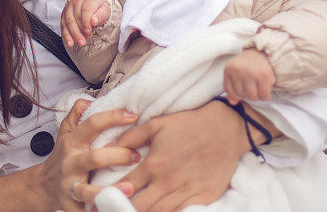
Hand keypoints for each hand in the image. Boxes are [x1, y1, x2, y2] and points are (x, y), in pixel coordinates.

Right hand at [0, 101, 138, 211]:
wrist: (43, 186)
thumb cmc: (63, 155)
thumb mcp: (66, 132)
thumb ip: (76, 114)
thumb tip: (87, 100)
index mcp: (73, 142)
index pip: (93, 124)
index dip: (113, 117)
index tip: (133, 115)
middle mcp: (71, 163)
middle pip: (94, 158)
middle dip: (118, 156)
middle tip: (137, 155)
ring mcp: (69, 186)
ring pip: (86, 191)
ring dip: (108, 191)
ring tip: (129, 188)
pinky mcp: (70, 206)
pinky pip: (85, 211)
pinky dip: (99, 211)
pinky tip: (116, 208)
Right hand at [62, 0, 110, 46]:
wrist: (94, 4)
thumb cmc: (100, 8)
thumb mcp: (105, 10)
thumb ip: (101, 15)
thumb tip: (94, 21)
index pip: (86, 10)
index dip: (86, 22)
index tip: (89, 32)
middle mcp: (77, 1)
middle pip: (75, 17)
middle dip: (79, 31)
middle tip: (84, 41)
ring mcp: (69, 7)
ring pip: (68, 21)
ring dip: (73, 34)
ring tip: (80, 43)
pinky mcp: (64, 14)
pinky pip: (63, 25)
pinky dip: (66, 35)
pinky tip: (70, 42)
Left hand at [113, 101, 250, 211]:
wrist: (227, 128)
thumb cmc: (191, 124)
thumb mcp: (158, 123)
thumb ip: (132, 136)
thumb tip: (110, 145)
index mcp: (153, 164)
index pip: (123, 188)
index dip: (108, 196)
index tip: (98, 201)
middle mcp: (167, 182)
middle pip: (137, 207)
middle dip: (121, 210)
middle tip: (111, 210)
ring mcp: (186, 193)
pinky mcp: (203, 199)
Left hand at [223, 49, 275, 103]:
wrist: (263, 51)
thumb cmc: (248, 65)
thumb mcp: (235, 72)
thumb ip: (232, 87)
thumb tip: (232, 102)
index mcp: (229, 69)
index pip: (230, 91)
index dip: (238, 94)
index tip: (244, 88)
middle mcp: (239, 71)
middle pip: (241, 95)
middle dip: (248, 94)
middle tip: (253, 86)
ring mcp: (251, 73)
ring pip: (253, 97)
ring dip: (257, 96)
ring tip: (259, 87)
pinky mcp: (264, 75)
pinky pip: (264, 95)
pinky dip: (265, 95)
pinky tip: (266, 88)